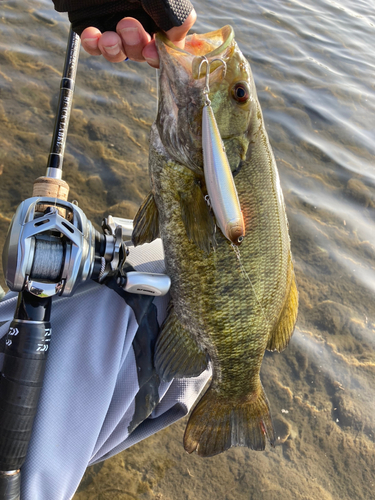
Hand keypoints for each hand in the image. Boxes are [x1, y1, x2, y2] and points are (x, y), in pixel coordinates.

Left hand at [80, 10, 195, 67]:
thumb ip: (177, 18)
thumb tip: (176, 41)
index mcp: (158, 13)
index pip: (164, 45)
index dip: (159, 55)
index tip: (152, 50)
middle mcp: (138, 18)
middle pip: (141, 52)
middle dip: (136, 45)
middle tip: (127, 24)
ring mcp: (113, 21)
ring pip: (118, 53)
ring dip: (115, 49)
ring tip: (108, 37)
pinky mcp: (91, 22)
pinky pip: (94, 45)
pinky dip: (94, 44)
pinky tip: (92, 34)